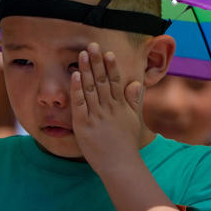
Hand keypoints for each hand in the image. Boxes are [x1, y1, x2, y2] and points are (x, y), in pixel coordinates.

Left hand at [70, 42, 142, 174]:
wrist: (120, 165)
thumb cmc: (126, 144)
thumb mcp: (133, 120)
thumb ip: (133, 100)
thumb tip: (135, 82)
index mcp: (120, 106)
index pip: (115, 81)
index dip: (111, 66)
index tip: (108, 52)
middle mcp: (108, 107)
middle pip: (101, 80)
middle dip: (96, 62)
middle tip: (92, 45)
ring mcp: (96, 115)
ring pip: (90, 88)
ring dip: (86, 69)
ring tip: (82, 54)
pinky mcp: (84, 124)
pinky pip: (79, 103)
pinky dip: (77, 88)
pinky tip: (75, 75)